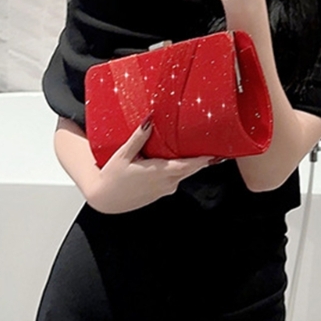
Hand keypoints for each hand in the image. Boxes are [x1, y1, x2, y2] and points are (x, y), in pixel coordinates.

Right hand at [85, 119, 212, 213]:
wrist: (104, 200)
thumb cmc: (112, 178)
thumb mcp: (123, 155)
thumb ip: (138, 138)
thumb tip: (149, 120)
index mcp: (159, 172)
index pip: (188, 166)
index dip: (204, 159)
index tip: (216, 152)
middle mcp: (166, 183)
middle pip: (191, 170)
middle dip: (202, 160)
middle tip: (214, 147)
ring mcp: (165, 190)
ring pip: (183, 174)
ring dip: (190, 164)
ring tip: (196, 149)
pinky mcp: (161, 193)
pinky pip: (176, 179)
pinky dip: (179, 170)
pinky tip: (175, 161)